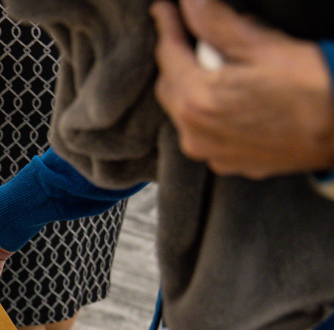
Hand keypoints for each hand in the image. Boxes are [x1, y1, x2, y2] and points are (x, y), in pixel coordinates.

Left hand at [151, 0, 333, 177]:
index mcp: (198, 101)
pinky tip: (231, 95)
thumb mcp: (263, 45)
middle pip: (170, 85)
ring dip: (191, 85)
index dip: (167, 25)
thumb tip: (191, 2)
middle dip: (178, 57)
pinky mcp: (226, 163)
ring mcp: (209, 153)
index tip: (165, 9)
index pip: (167, 54)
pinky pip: (203, 131)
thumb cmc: (315, 90)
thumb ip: (216, 22)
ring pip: (183, 111)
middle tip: (193, 33)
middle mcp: (195, 134)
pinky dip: (207, 111)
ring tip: (219, 64)